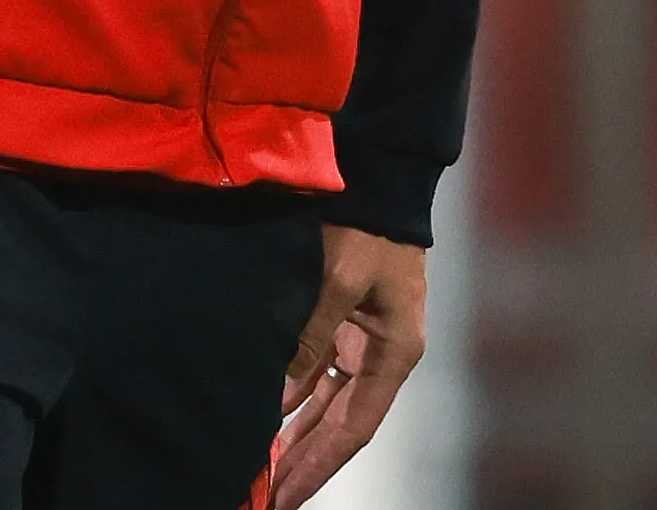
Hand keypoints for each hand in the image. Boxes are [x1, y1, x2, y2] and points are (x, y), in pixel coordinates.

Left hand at [272, 225, 428, 507]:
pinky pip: (316, 373)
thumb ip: (309, 337)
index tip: (288, 498)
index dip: (320, 467)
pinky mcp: (344, 320)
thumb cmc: (370, 227)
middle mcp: (382, 353)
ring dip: (296, 433)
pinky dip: (292, 399)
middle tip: (267, 494)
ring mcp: (362, 338)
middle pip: (340, 423)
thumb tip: (280, 391)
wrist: (381, 179)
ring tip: (262, 466)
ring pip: (326, 403)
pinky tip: (265, 417)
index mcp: (395, 352)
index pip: (354, 429)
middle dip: (305, 460)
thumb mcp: (340, 280)